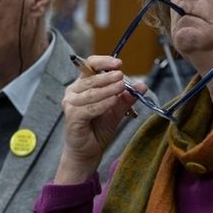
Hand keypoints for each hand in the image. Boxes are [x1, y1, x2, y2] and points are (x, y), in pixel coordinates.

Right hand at [55, 55, 145, 183]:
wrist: (88, 150)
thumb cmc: (98, 128)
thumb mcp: (116, 109)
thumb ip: (126, 98)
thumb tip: (142, 85)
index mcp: (82, 84)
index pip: (90, 65)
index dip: (103, 61)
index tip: (118, 63)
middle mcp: (73, 91)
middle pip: (91, 78)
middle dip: (108, 76)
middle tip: (122, 76)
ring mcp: (70, 103)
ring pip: (91, 92)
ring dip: (108, 90)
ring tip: (121, 87)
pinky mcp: (72, 116)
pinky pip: (89, 108)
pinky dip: (102, 104)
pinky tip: (113, 101)